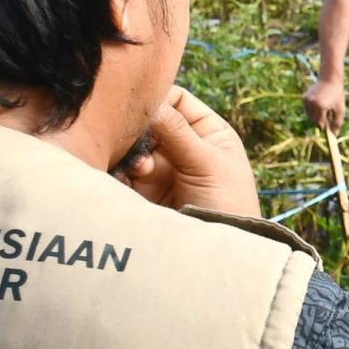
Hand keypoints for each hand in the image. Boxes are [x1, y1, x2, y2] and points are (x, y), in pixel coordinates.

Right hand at [117, 87, 259, 216]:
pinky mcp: (144, 188)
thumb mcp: (207, 163)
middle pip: (149, 121)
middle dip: (139, 130)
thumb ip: (177, 131)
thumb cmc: (227, 201)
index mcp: (207, 130)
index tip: (142, 107)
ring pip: (132, 146)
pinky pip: (123, 170)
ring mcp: (162, 166)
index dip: (158, 99)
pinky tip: (129, 180)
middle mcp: (182, 144)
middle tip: (137, 142)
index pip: (176, 99)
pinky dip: (121, 171)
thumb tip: (150, 101)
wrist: (219, 249)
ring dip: (131, 154)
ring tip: (142, 170)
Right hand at [302, 74, 346, 133]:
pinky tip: (320, 105)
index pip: (320, 124)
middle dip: (320, 122)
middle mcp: (312, 103)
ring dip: (316, 116)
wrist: (330, 79)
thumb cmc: (337, 95)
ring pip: (309, 116)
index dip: (325, 127)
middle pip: (314, 121)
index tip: (329, 127)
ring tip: (325, 110)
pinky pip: (308, 110)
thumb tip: (334, 134)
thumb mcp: (340, 109)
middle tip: (328, 117)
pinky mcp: (304, 98)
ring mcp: (307, 100)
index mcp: (321, 107)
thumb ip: (337, 123)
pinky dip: (313, 110)